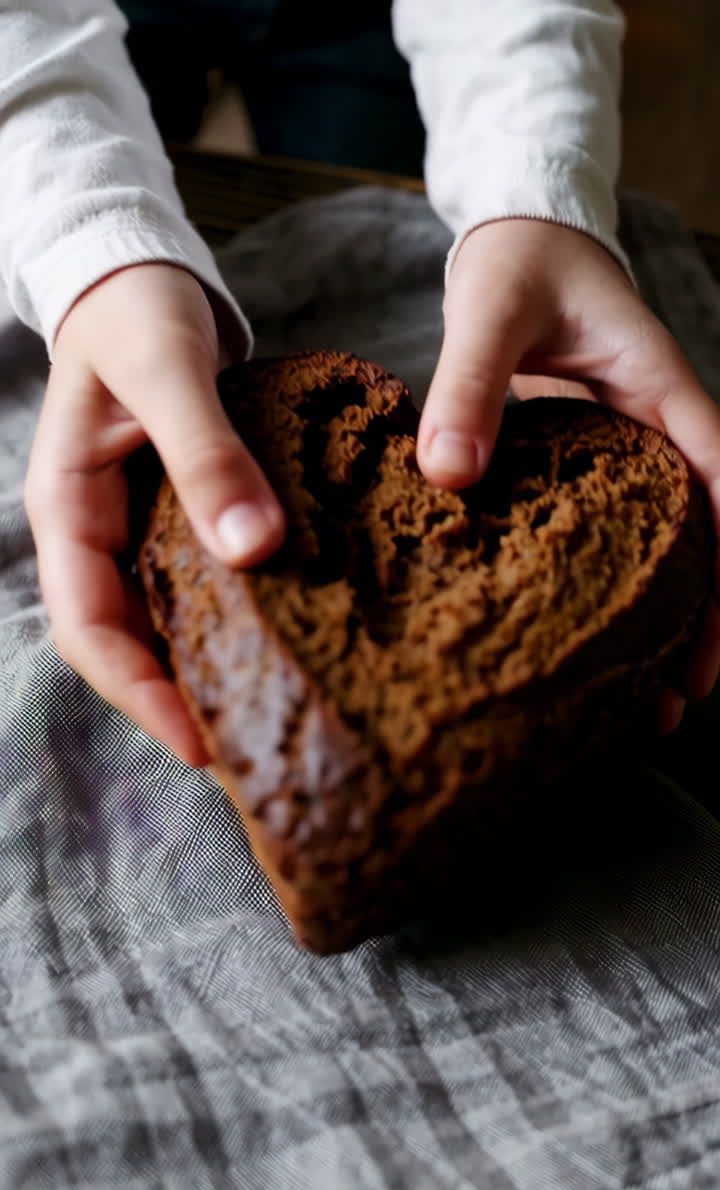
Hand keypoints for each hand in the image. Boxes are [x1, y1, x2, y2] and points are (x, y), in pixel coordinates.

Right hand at [24, 263, 284, 765]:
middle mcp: (98, 534)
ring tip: (271, 714)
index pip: (90, 630)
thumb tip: (253, 548)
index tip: (201, 744)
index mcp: (69, 510)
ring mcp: (135, 529)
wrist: (143, 277)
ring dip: (204, 671)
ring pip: (161, 623)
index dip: (140, 694)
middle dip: (176, 702)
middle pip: (125, 644)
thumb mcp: (168, 370)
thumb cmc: (139, 311)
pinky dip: (234, 620)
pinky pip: (197, 586)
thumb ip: (204, 452)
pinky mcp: (176, 517)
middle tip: (250, 752)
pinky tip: (288, 639)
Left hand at [417, 219, 719, 733]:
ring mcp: (622, 447)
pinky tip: (587, 635)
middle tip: (687, 690)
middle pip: (702, 528)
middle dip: (705, 609)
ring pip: (661, 539)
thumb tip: (447, 475)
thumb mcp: (490, 309)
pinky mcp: (586, 461)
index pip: (718, 470)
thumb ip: (470, 383)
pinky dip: (610, 583)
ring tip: (653, 696)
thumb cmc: (519, 261)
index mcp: (657, 385)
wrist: (517, 233)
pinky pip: (613, 528)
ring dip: (664, 612)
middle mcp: (652, 424)